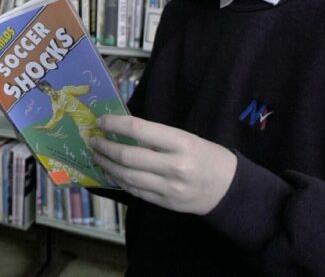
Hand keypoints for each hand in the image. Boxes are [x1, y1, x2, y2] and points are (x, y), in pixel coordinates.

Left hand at [90, 115, 237, 214]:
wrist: (230, 189)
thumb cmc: (207, 156)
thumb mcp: (187, 138)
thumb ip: (157, 136)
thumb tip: (122, 130)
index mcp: (182, 143)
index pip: (139, 129)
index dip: (114, 124)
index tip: (101, 121)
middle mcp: (175, 166)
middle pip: (128, 156)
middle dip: (105, 147)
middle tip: (93, 140)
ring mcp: (169, 188)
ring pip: (127, 176)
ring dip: (107, 165)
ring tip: (97, 155)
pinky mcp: (166, 203)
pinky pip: (135, 191)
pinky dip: (119, 180)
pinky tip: (111, 172)